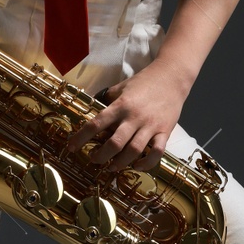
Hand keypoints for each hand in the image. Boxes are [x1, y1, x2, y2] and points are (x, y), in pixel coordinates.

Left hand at [65, 62, 191, 171]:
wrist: (172, 77)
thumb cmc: (143, 82)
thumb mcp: (121, 87)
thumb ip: (108, 100)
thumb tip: (92, 109)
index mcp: (121, 105)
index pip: (96, 123)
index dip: (81, 137)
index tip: (72, 147)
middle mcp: (134, 117)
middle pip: (114, 143)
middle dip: (101, 156)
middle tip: (93, 159)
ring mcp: (151, 126)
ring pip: (134, 151)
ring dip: (120, 163)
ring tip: (111, 166)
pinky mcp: (165, 131)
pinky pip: (157, 153)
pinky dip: (147, 163)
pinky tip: (137, 166)